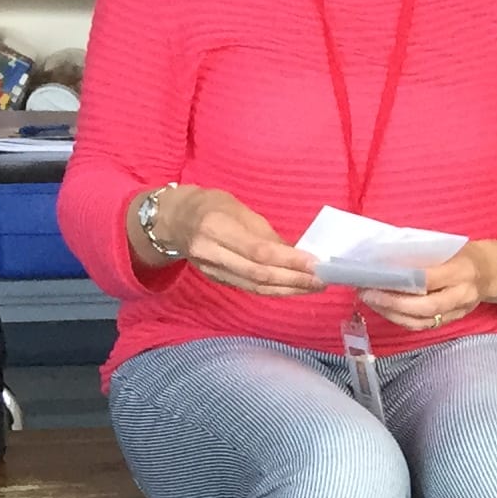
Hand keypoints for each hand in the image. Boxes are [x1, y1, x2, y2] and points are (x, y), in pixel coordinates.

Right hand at [156, 187, 321, 297]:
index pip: (259, 252)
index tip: (316, 264)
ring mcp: (211, 270)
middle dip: (294, 280)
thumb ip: (268, 235)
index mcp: (216, 227)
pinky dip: (274, 290)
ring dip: (288, 290)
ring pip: (254, 286)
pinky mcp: (215, 280)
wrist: (174, 220)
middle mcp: (210, 252)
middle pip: (258, 274)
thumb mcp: (240, 210)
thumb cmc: (211, 206)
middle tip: (322, 280)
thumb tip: (299, 255)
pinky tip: (293, 289)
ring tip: (314, 287)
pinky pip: (248, 288)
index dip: (290, 261)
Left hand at [359, 242, 496, 331]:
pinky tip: (385, 310)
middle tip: (368, 294)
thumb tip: (385, 261)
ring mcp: (457, 312)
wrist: (491, 273)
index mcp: (462, 270)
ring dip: (392, 314)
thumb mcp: (447, 248)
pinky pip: (423, 325)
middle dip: (392, 303)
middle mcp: (462, 295)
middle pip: (424, 307)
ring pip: (421, 321)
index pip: (429, 279)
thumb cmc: (463, 255)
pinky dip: (401, 320)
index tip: (376, 278)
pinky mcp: (451, 321)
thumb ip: (422, 256)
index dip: (402, 282)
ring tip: (372, 302)